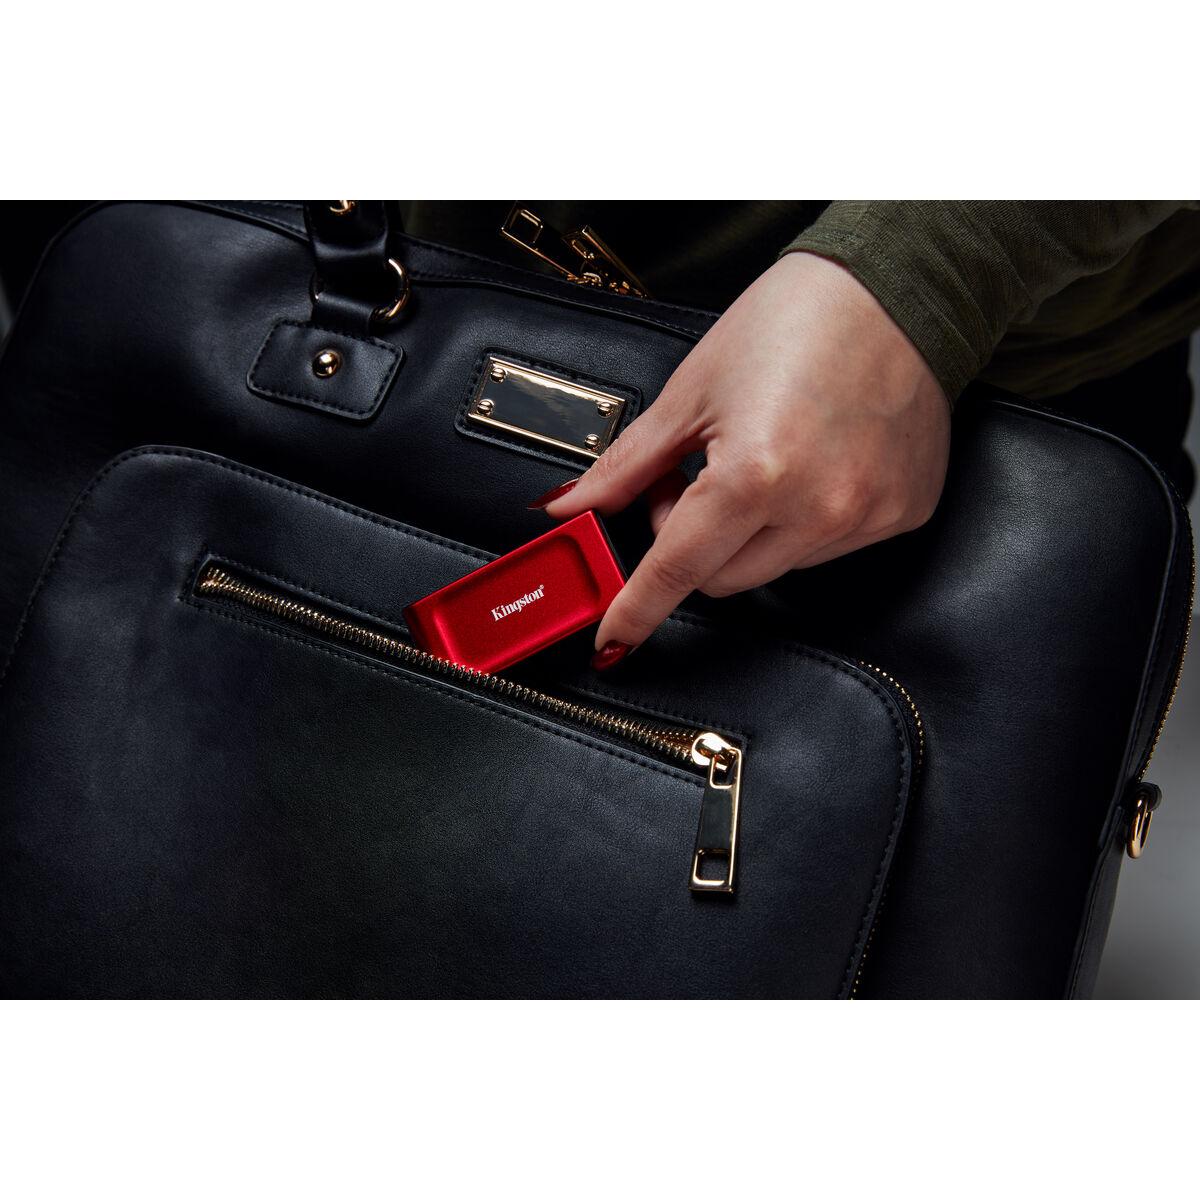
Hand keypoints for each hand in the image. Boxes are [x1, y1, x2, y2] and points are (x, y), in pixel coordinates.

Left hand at [531, 252, 951, 668]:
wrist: (898, 289)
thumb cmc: (796, 320)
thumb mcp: (693, 391)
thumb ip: (628, 464)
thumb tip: (573, 504)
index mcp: (756, 474)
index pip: (676, 569)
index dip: (635, 608)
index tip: (612, 640)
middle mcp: (819, 508)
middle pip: (720, 580)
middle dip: (686, 546)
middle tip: (686, 483)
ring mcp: (867, 517)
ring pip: (772, 567)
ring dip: (745, 535)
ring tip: (753, 463)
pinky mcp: (901, 514)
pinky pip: (826, 548)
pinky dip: (800, 522)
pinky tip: (807, 467)